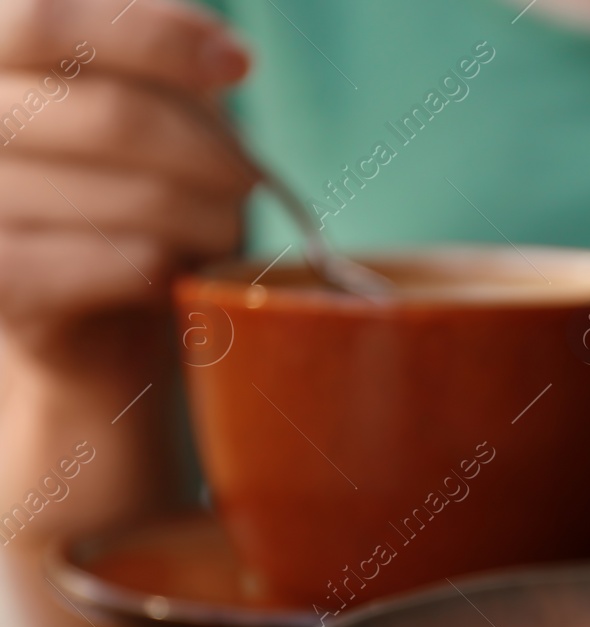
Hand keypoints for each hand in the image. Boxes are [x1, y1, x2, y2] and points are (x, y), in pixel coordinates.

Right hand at [0, 0, 250, 360]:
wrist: (81, 314)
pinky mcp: (6, 283)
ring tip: (221, 229)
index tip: (236, 65)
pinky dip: (179, 264)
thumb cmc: (110, 186)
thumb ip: (154, 63)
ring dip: (210, 217)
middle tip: (246, 177)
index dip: (155, 36)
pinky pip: (131, 262)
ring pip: (137, 196)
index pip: (47, 20)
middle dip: (208, 150)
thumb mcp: (131, 102)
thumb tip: (224, 57)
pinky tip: (180, 269)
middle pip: (113, 116)